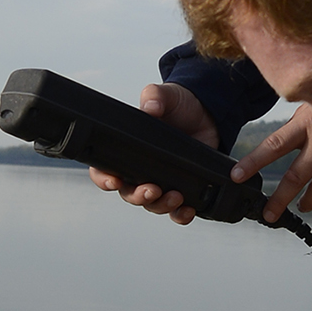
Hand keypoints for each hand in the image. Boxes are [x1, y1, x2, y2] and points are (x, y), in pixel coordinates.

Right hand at [90, 82, 217, 226]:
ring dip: (161, 206)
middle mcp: (141, 170)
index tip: (114, 181)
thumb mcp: (165, 95)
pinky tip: (187, 210)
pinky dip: (180, 215)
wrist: (206, 113)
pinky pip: (176, 211)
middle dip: (138, 196)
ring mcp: (162, 181)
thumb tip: (150, 108)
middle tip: (152, 189)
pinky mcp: (182, 188)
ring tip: (175, 197)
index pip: (105, 171)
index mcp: (127, 150)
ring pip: (152, 205)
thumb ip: (154, 97)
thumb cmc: (178, 105)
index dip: (104, 179)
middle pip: (129, 194)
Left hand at [239, 102, 311, 222]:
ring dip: (310, 199)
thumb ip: (303, 102)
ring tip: (301, 207)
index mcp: (306, 121)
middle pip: (295, 175)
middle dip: (280, 198)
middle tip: (268, 213)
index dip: (254, 163)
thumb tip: (286, 107)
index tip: (237, 176)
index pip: (273, 146)